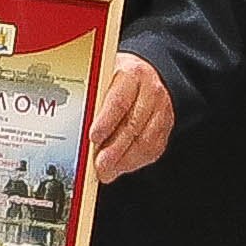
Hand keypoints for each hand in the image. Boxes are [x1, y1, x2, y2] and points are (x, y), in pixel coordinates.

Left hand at [84, 52, 177, 184]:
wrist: (143, 75)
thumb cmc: (116, 78)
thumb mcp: (102, 79)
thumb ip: (94, 100)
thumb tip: (80, 126)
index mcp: (132, 74)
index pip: (119, 101)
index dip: (106, 121)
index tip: (93, 137)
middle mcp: (150, 91)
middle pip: (133, 125)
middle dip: (114, 150)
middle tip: (99, 165)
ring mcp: (161, 109)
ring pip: (146, 141)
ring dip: (125, 160)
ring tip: (107, 171)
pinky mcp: (166, 126)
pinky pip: (153, 148)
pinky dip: (135, 161)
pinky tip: (120, 166)